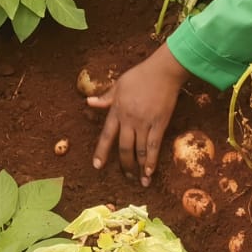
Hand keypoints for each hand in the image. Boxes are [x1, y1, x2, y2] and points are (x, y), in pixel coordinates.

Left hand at [88, 46, 189, 184]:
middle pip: (124, 148)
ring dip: (138, 167)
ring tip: (139, 181)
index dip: (101, 152)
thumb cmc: (140, 75)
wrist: (163, 71)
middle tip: (126, 177)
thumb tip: (88, 103)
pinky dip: (152, 161)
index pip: (106, 135)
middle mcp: (129, 119)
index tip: (97, 166)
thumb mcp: (119, 84)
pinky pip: (154, 146)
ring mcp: (145, 122)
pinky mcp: (160, 123)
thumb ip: (106, 98)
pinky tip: (150, 172)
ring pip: (139, 150)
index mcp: (117, 110)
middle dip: (125, 165)